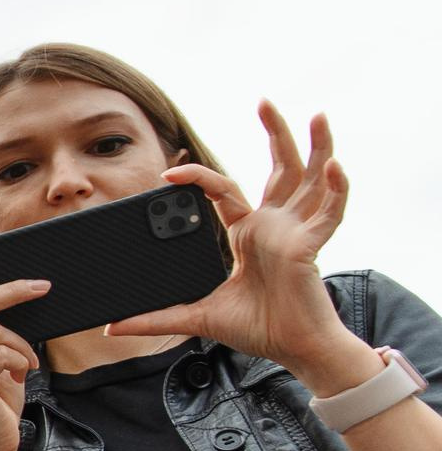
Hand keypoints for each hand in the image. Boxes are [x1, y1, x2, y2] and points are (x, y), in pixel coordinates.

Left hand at [105, 102, 370, 388]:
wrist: (292, 349)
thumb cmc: (257, 328)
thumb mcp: (196, 318)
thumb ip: (157, 318)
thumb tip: (114, 326)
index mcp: (248, 234)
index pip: (223, 192)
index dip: (199, 178)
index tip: (168, 172)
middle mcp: (273, 225)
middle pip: (278, 169)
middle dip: (274, 134)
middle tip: (264, 100)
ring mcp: (294, 232)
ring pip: (308, 179)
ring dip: (315, 146)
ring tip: (318, 114)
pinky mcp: (309, 247)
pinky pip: (328, 214)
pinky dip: (336, 190)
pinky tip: (334, 166)